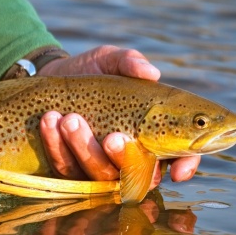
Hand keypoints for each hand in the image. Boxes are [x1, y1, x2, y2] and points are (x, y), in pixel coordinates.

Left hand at [37, 45, 200, 186]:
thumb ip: (130, 62)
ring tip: (70, 119)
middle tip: (112, 137)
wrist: (53, 75)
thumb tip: (150, 73)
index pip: (180, 157)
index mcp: (153, 132)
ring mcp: (98, 166)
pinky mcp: (68, 168)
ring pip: (99, 175)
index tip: (177, 171)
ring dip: (85, 149)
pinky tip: (50, 122)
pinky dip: (57, 146)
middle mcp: (129, 156)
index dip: (185, 166)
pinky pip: (65, 168)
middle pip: (137, 175)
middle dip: (124, 159)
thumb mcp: (111, 59)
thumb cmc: (94, 70)